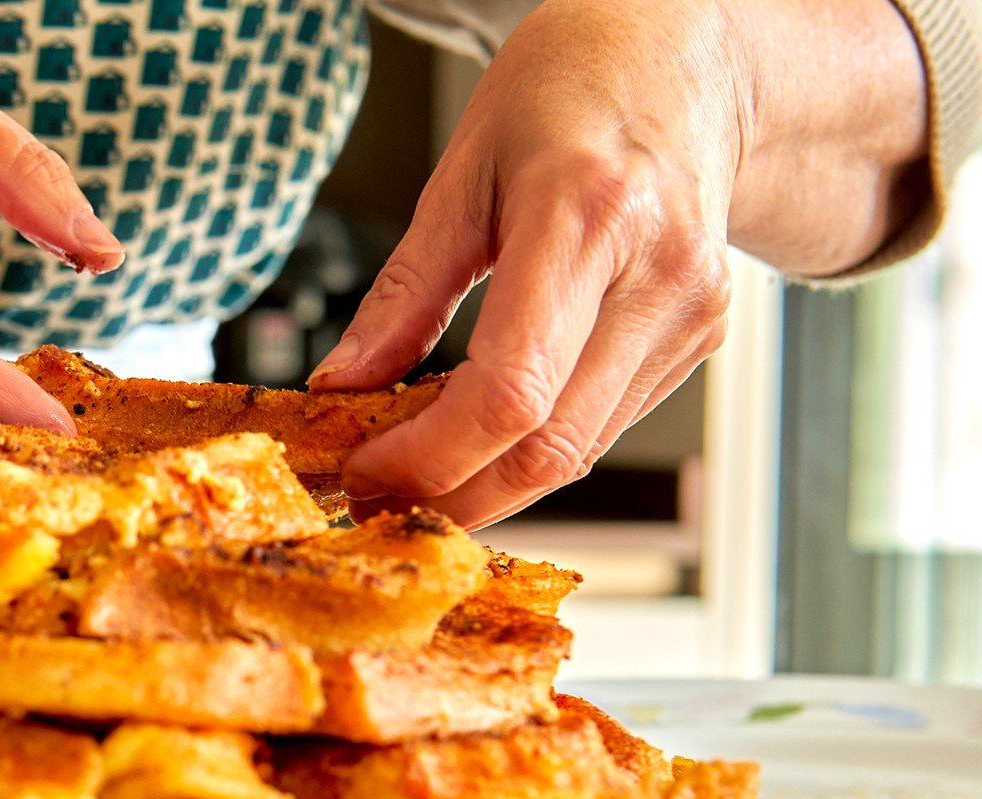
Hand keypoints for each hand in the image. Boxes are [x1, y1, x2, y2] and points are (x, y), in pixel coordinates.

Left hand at [308, 0, 747, 526]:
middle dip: (453, 495)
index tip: (365, 471)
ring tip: (413, 467)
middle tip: (377, 496)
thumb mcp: (461, 172)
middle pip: (549, 447)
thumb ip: (403, 291)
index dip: (429, 456)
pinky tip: (478, 433)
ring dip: (488, 482)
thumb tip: (341, 385)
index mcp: (588, 216)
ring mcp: (691, 314)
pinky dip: (531, 448)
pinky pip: (603, 426)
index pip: (511, 392)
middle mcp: (658, 274)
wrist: (686, 59)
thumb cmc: (571, 91)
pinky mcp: (700, 341)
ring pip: (579, 452)